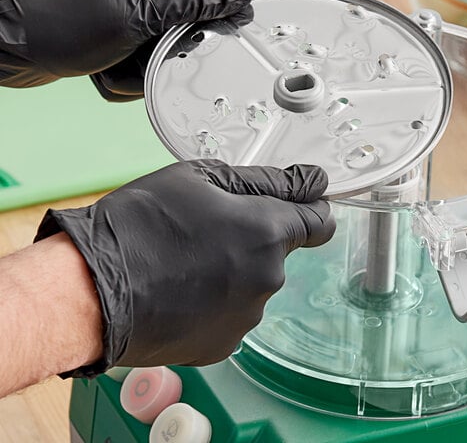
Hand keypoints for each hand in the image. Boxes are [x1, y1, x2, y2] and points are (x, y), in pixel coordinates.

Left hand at [0, 0, 252, 99]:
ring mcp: (137, 11)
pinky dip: (127, 76)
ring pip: (173, 52)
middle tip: (149, 49)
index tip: (222, 35)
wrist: (6, 43)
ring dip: (145, 68)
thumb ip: (192, 1)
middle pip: (199, 23)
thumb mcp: (136, 11)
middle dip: (176, 49)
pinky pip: (147, 66)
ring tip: (116, 60)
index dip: (231, 7)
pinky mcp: (124, 36)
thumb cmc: (62, 19)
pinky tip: (103, 69)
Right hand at [34, 161, 335, 375]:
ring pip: (255, 281)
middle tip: (209, 226)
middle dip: (256, 235)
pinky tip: (183, 288)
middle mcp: (267, 277)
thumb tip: (312, 181)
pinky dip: (219, 298)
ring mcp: (247, 315)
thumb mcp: (202, 178)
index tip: (294, 204)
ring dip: (236, 268)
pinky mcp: (224, 343)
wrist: (92, 289)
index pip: (319, 221)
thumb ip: (267, 180)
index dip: (308, 208)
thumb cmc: (141, 224)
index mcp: (266, 231)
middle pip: (280, 250)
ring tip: (188, 259)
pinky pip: (235, 310)